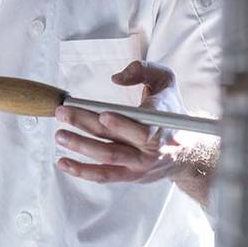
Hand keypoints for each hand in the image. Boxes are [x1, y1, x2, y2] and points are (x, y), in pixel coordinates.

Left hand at [54, 60, 208, 191]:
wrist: (188, 151)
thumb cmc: (171, 109)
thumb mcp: (165, 81)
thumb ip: (143, 71)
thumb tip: (116, 78)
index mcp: (161, 124)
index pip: (143, 129)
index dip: (123, 124)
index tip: (103, 114)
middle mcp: (151, 148)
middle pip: (115, 139)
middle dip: (85, 124)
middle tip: (62, 112)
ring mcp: (139, 165)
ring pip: (107, 158)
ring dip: (80, 147)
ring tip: (59, 135)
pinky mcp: (130, 176)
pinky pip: (104, 176)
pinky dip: (82, 171)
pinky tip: (62, 162)